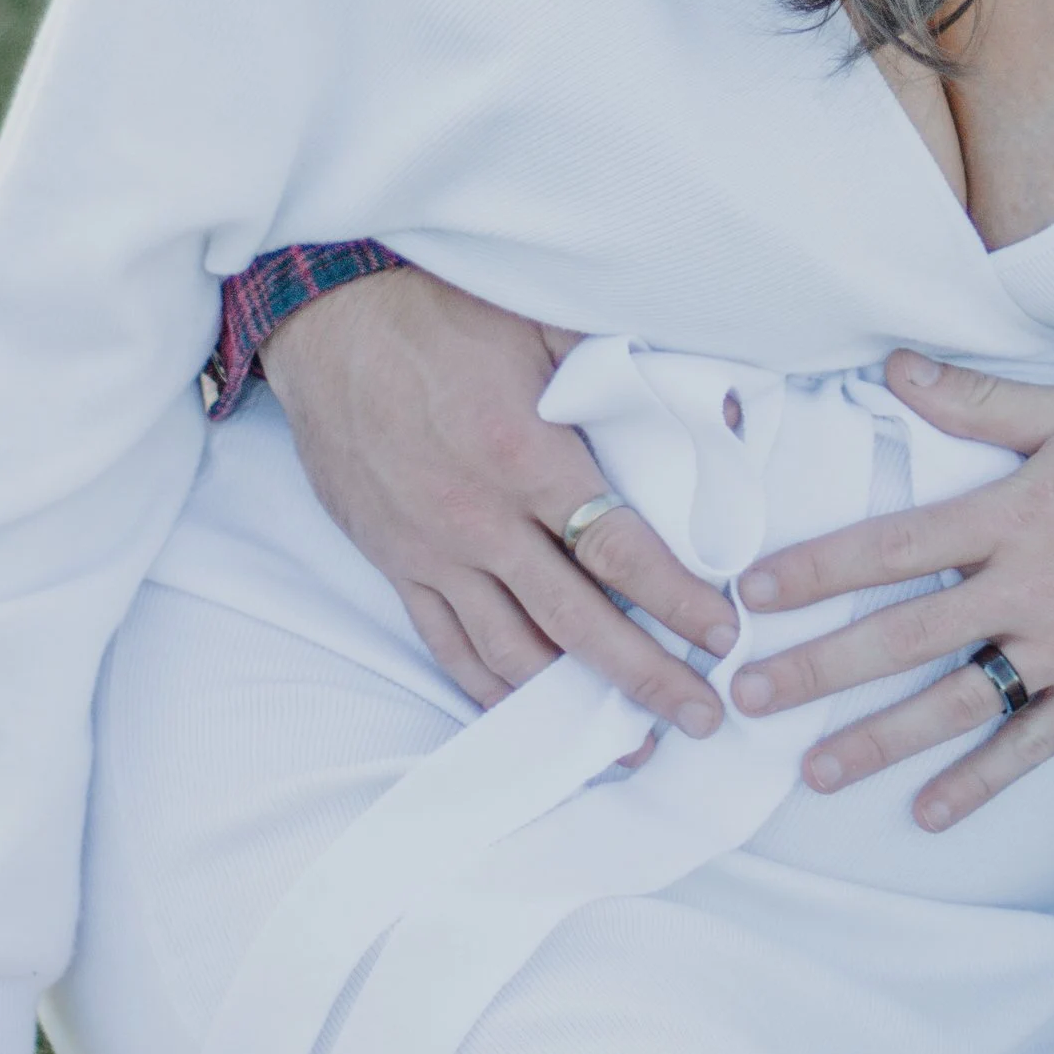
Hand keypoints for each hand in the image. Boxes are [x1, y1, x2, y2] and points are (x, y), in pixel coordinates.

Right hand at [262, 267, 735, 731]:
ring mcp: (431, 552)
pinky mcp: (395, 565)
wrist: (329, 321)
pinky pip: (446, 645)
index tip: (724, 634)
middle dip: (644, 675)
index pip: (619, 548)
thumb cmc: (443, 314)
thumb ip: (624, 375)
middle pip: (576, 620)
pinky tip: (530, 715)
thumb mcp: (544, 324)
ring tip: (626, 740)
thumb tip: (720, 412)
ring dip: (569, 703)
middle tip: (700, 716)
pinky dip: (490, 688)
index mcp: (525, 457)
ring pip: (509, 651)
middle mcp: (479, 520)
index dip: (676, 599)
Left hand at [729, 354, 1053, 826]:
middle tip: (746, 699)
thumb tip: (894, 367)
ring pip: (956, 702)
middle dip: (818, 670)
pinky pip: (1033, 744)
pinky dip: (981, 782)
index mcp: (1015, 512)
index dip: (817, 568)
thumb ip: (981, 401)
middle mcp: (1029, 587)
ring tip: (814, 772)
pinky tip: (929, 812)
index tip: (752, 593)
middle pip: (903, 634)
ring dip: (879, 740)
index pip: (893, 543)